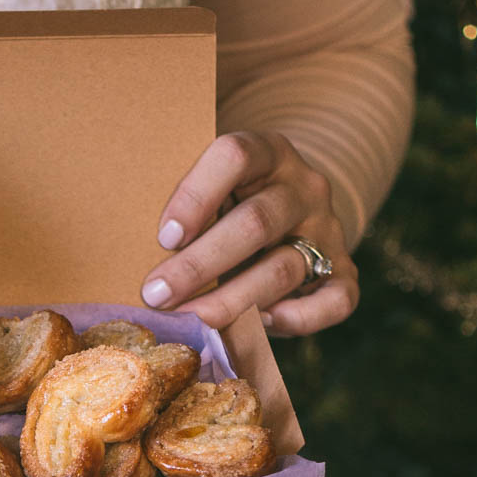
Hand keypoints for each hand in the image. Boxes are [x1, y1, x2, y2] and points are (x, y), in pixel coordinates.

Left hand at [139, 132, 358, 335]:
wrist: (292, 213)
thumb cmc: (230, 206)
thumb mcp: (213, 189)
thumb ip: (189, 209)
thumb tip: (131, 257)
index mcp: (267, 152)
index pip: (234, 156)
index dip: (196, 195)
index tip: (164, 237)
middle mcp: (303, 188)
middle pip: (254, 222)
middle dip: (198, 265)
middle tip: (156, 295)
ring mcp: (328, 230)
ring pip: (283, 268)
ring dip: (232, 300)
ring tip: (191, 320)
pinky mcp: (344, 271)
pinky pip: (336, 300)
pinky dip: (299, 319)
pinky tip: (260, 324)